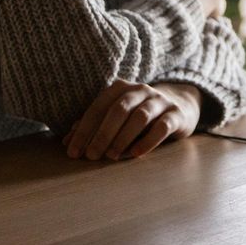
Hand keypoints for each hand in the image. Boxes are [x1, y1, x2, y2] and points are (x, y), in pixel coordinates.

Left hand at [65, 80, 202, 160]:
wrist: (178, 108)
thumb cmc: (137, 116)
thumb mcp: (115, 118)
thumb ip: (93, 126)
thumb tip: (67, 142)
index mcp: (119, 88)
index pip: (98, 108)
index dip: (84, 130)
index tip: (73, 152)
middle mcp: (139, 90)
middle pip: (118, 109)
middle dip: (102, 134)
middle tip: (92, 156)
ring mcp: (159, 101)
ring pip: (140, 116)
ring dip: (123, 137)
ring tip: (112, 156)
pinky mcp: (175, 114)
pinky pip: (162, 126)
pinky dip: (148, 140)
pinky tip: (136, 154)